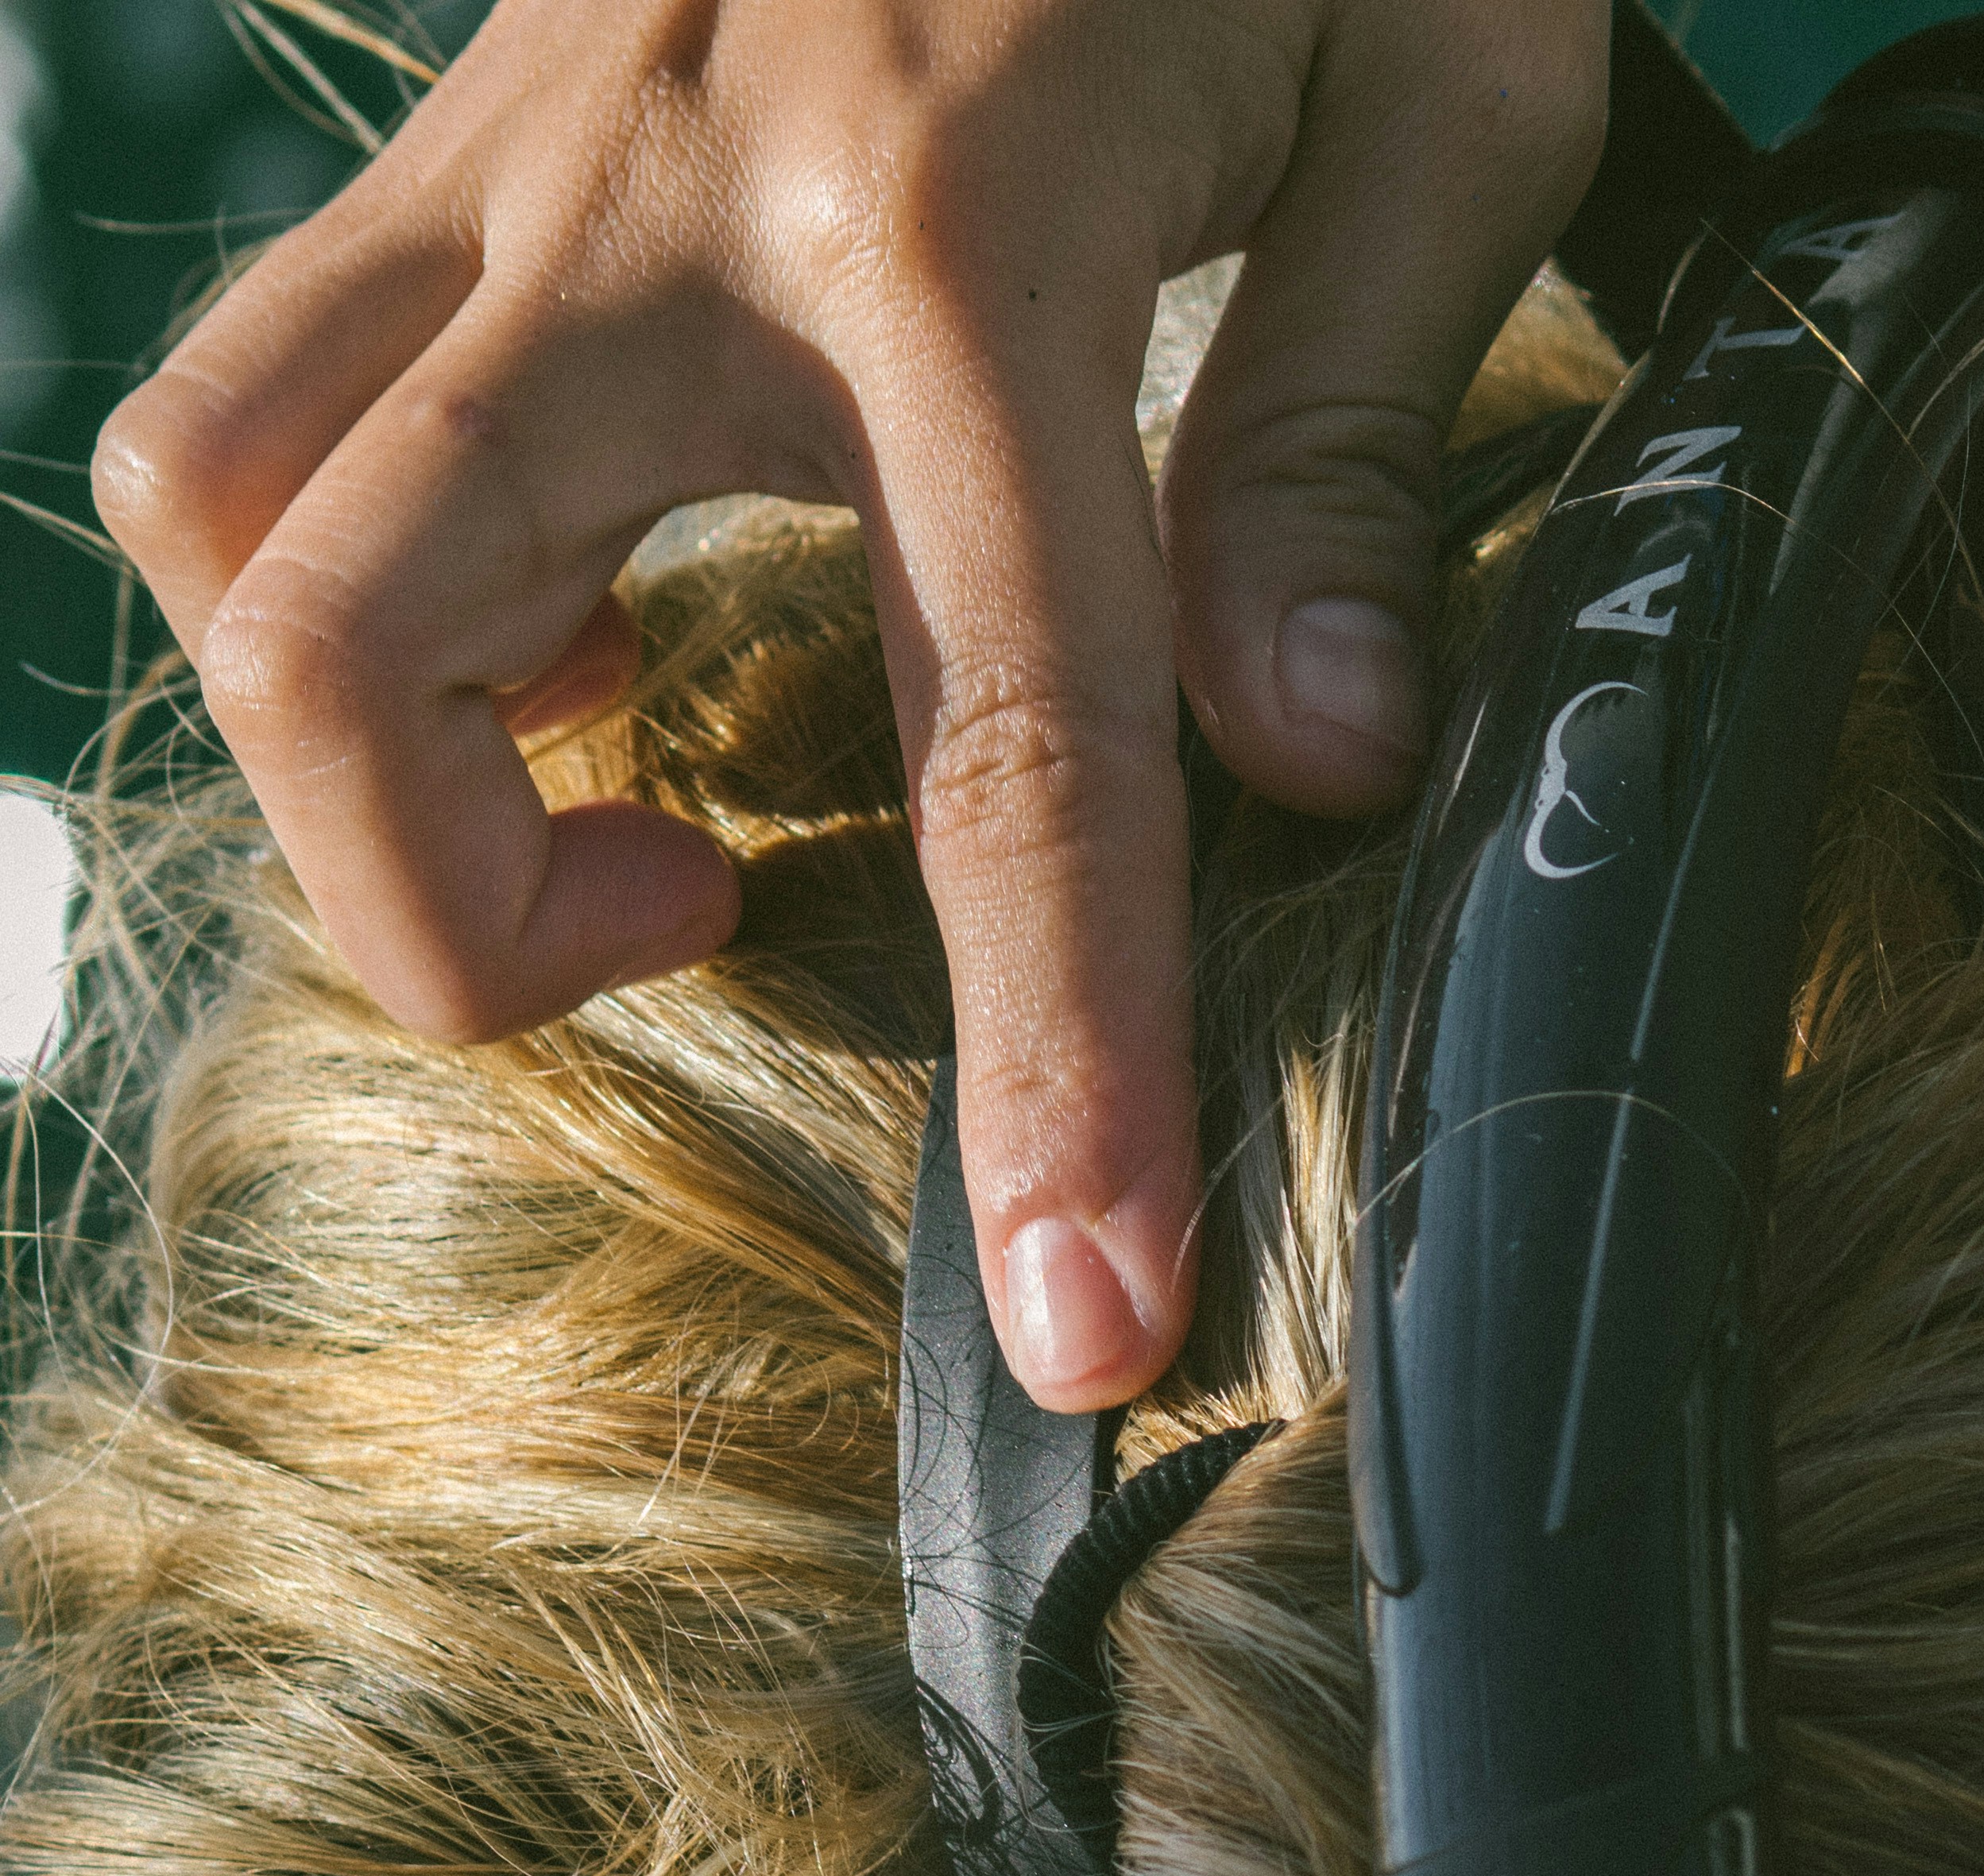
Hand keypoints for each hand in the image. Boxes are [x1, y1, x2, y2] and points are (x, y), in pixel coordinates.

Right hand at [92, 0, 1606, 1410]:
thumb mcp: (1447, 54)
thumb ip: (1370, 416)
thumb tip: (1310, 753)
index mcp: (955, 226)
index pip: (993, 739)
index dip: (1045, 1069)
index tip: (1080, 1325)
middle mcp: (657, 207)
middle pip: (339, 654)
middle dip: (468, 927)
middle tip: (707, 915)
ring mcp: (509, 154)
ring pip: (221, 518)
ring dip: (371, 747)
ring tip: (634, 780)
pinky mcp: (461, 128)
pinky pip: (276, 403)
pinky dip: (381, 578)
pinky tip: (604, 607)